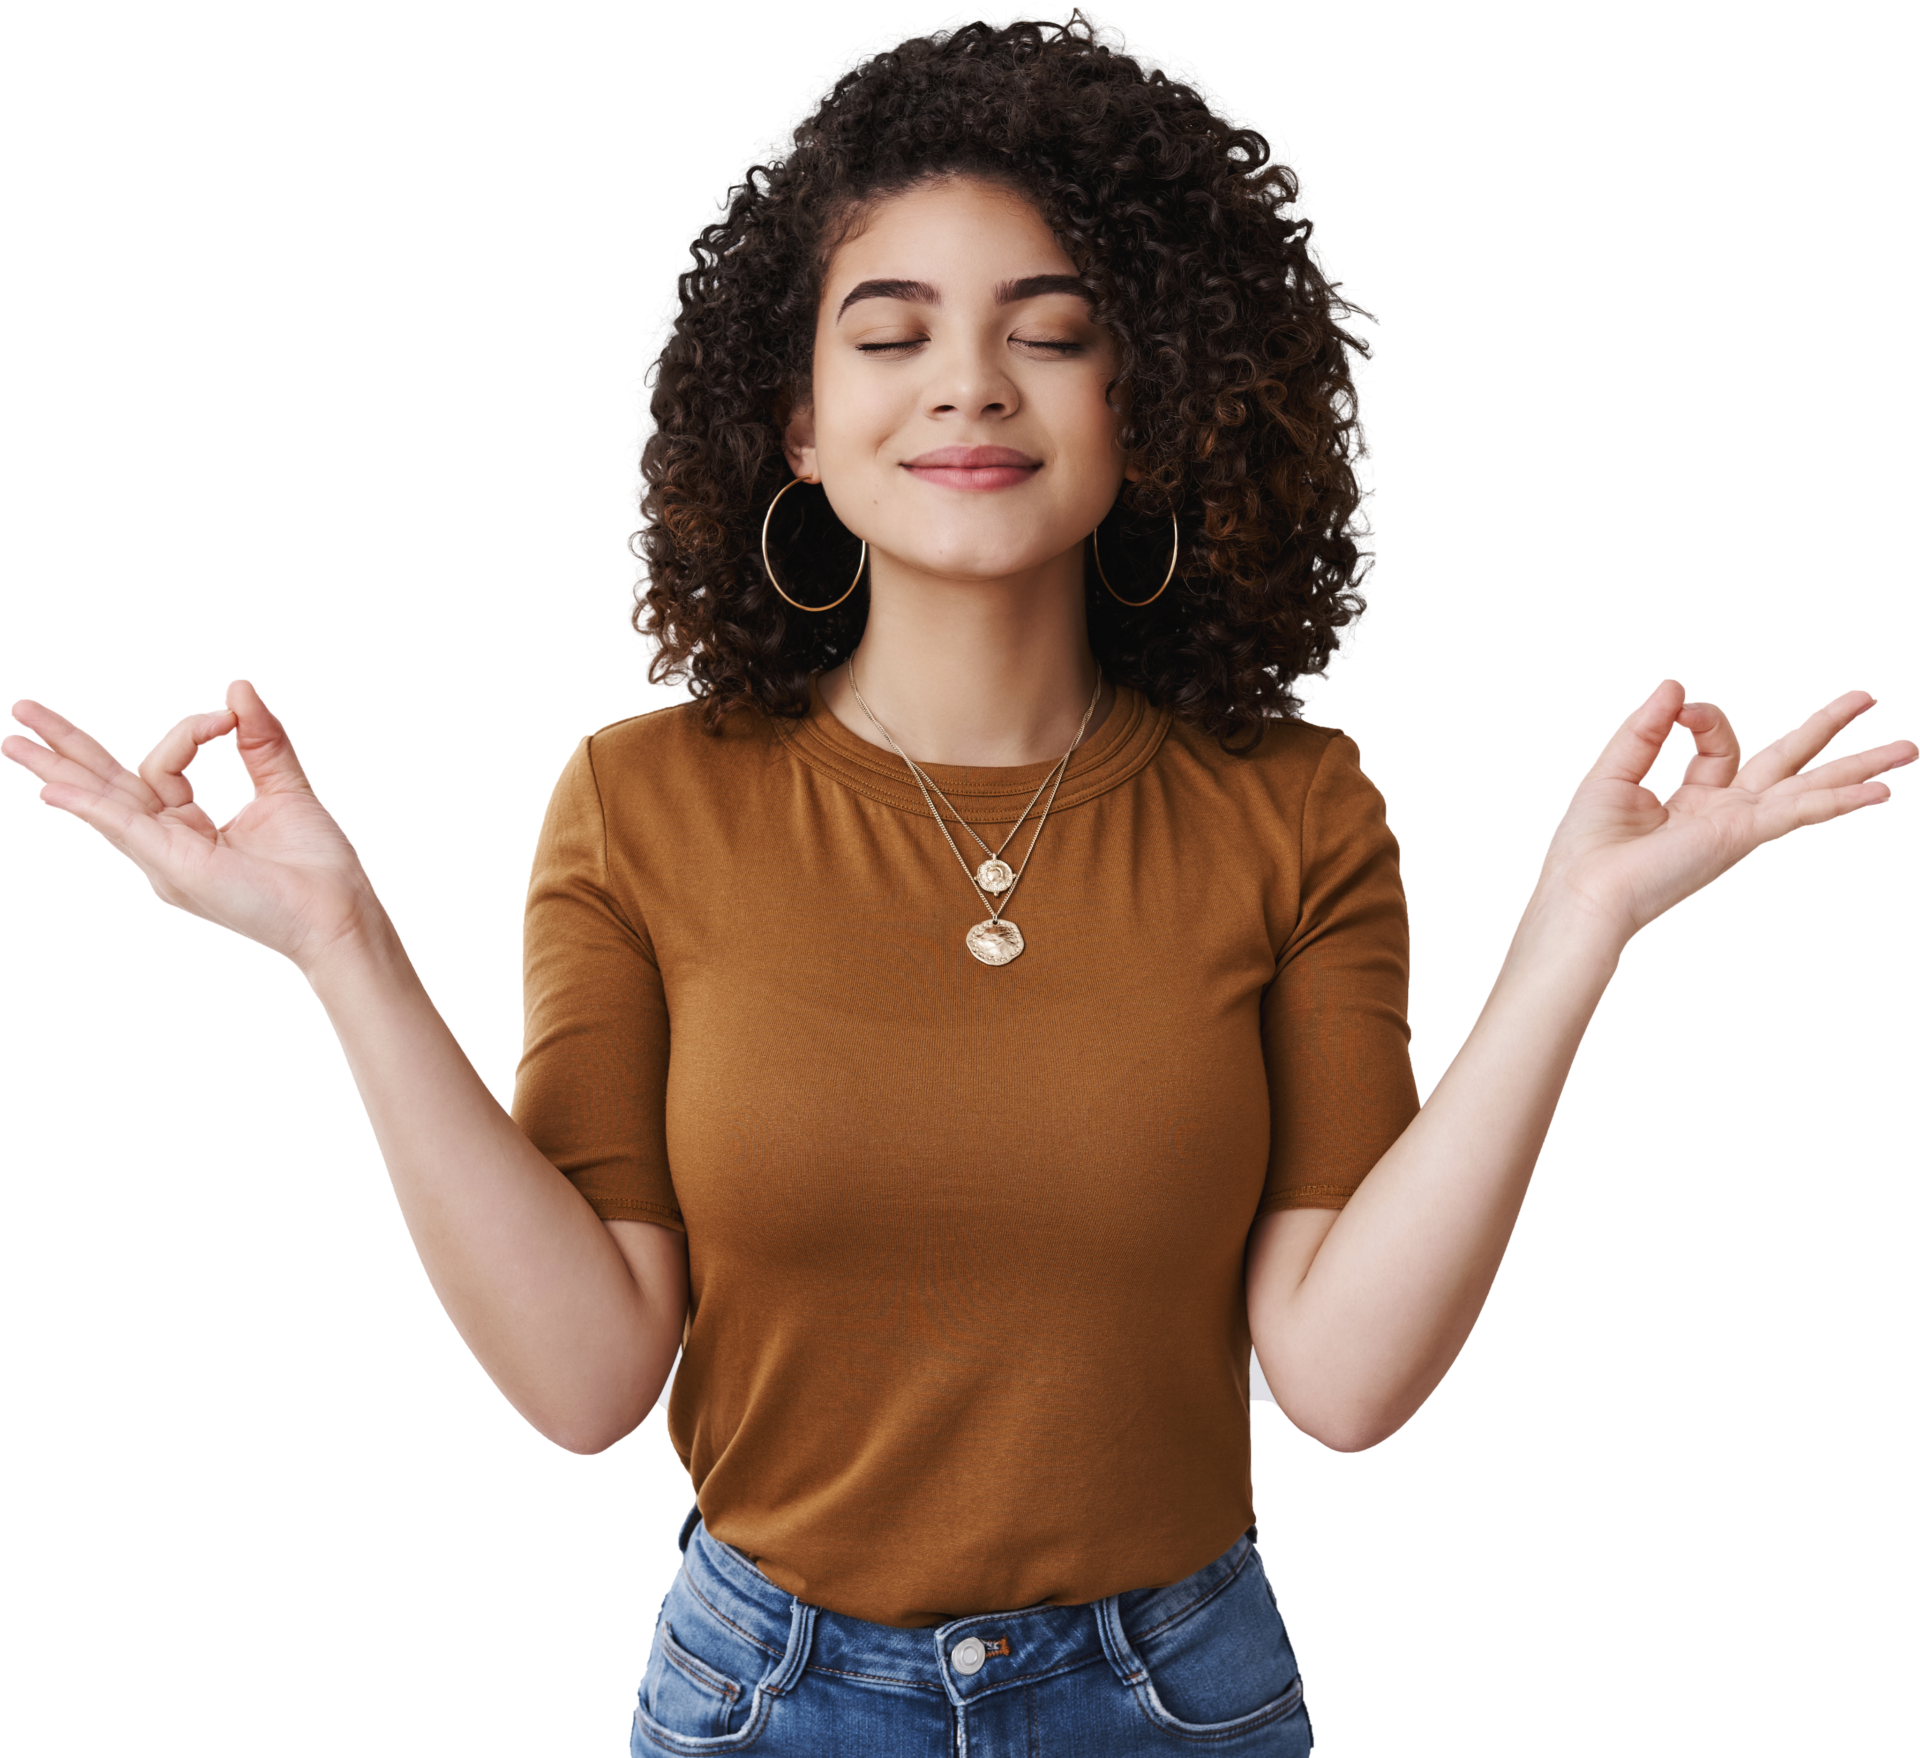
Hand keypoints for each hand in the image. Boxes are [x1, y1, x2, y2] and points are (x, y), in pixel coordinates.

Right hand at [4, 678, 386, 971]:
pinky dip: (91, 806)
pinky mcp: (178, 869)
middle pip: (108, 787)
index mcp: (190, 832)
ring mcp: (167, 861)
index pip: (163, 768)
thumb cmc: (319, 868)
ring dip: (59, 769)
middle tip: (19, 714)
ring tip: (12, 741)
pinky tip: (54, 789)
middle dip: (66, 750)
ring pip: (105, 803)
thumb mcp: (288, 789)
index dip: (187, 732)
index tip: (225, 716)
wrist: (342, 914)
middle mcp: (169, 847)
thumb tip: (237, 688)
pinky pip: (127, 830)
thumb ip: (260, 741)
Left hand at [1533, 679, 1914, 946]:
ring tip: (1910, 748)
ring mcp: (1737, 825)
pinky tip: (1879, 791)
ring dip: (1859, 766)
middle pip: (1787, 760)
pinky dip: (1839, 800)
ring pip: (1810, 786)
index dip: (1703, 715)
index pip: (1720, 741)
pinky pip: (1799, 812)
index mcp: (1692, 799)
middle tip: (1869, 697)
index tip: (1679, 708)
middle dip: (1827, 729)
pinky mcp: (1741, 836)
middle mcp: (1722, 812)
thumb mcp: (1613, 771)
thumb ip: (1646, 729)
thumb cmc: (1589, 848)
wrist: (1585, 894)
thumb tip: (1674, 685)